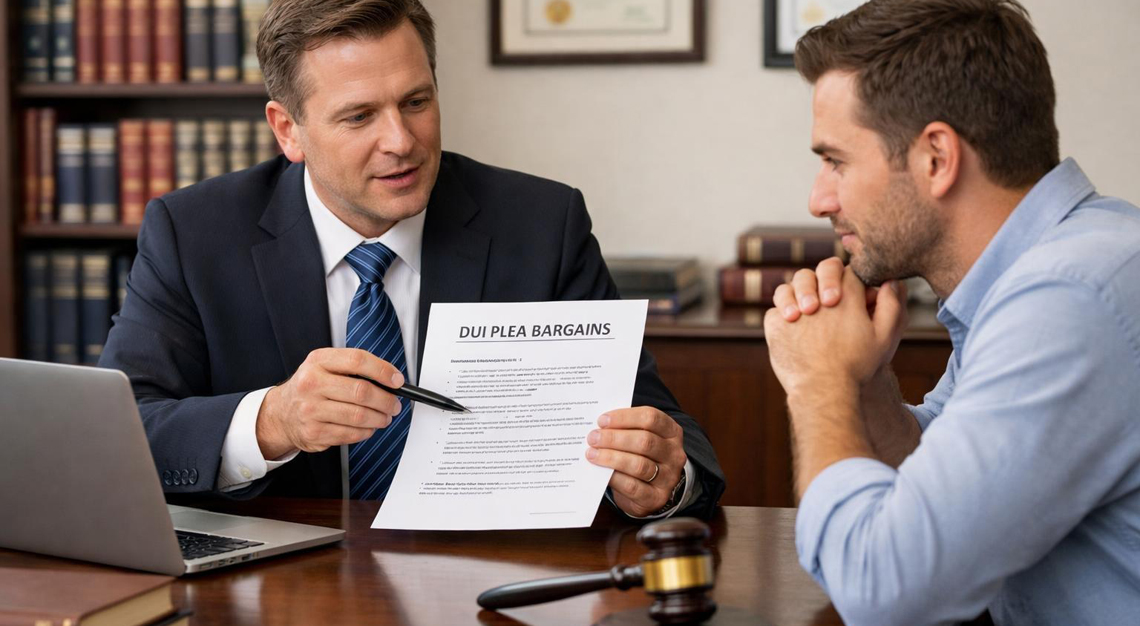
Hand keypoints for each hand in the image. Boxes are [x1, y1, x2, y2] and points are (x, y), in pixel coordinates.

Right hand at [256, 348, 405, 458]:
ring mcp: (311, 409)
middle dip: (386, 400)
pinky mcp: (314, 432)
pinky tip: (368, 427)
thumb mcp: (325, 366)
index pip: (357, 360)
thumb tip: (391, 380)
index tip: (397, 381)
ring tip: (384, 417)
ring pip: (359, 416)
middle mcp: (312, 383)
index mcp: (318, 361)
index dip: (383, 371)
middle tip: (395, 405)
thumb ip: (354, 368)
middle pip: (362, 391)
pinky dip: (366, 431)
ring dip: (380, 418)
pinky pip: (351, 433)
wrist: (281, 414)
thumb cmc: (311, 388)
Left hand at [585, 407, 686, 516]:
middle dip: (614, 438)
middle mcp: (674, 454)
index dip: (625, 417)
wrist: (649, 491)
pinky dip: (614, 477)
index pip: (651, 418)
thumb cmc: (640, 456)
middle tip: (593, 438)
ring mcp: (668, 477)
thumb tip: (599, 426)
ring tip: (592, 454)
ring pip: (639, 465)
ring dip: (611, 458)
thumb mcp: (639, 438)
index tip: (602, 420)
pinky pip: (632, 486)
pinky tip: (600, 471)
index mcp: (672, 432)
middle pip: (645, 441)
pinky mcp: (656, 498)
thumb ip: (625, 429)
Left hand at [764, 267, 906, 396]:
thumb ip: (891, 306)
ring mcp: (793, 310)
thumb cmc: (857, 367)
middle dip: (824, 281)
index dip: (851, 279)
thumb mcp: (884, 337)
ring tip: (804, 313)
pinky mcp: (775, 325)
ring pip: (789, 288)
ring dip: (796, 295)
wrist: (824, 391)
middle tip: (829, 302)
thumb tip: (889, 282)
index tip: (853, 294)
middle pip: (816, 272)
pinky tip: (793, 329)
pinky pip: (774, 312)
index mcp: (846, 296)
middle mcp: (817, 298)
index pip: (847, 271)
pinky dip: (782, 316)